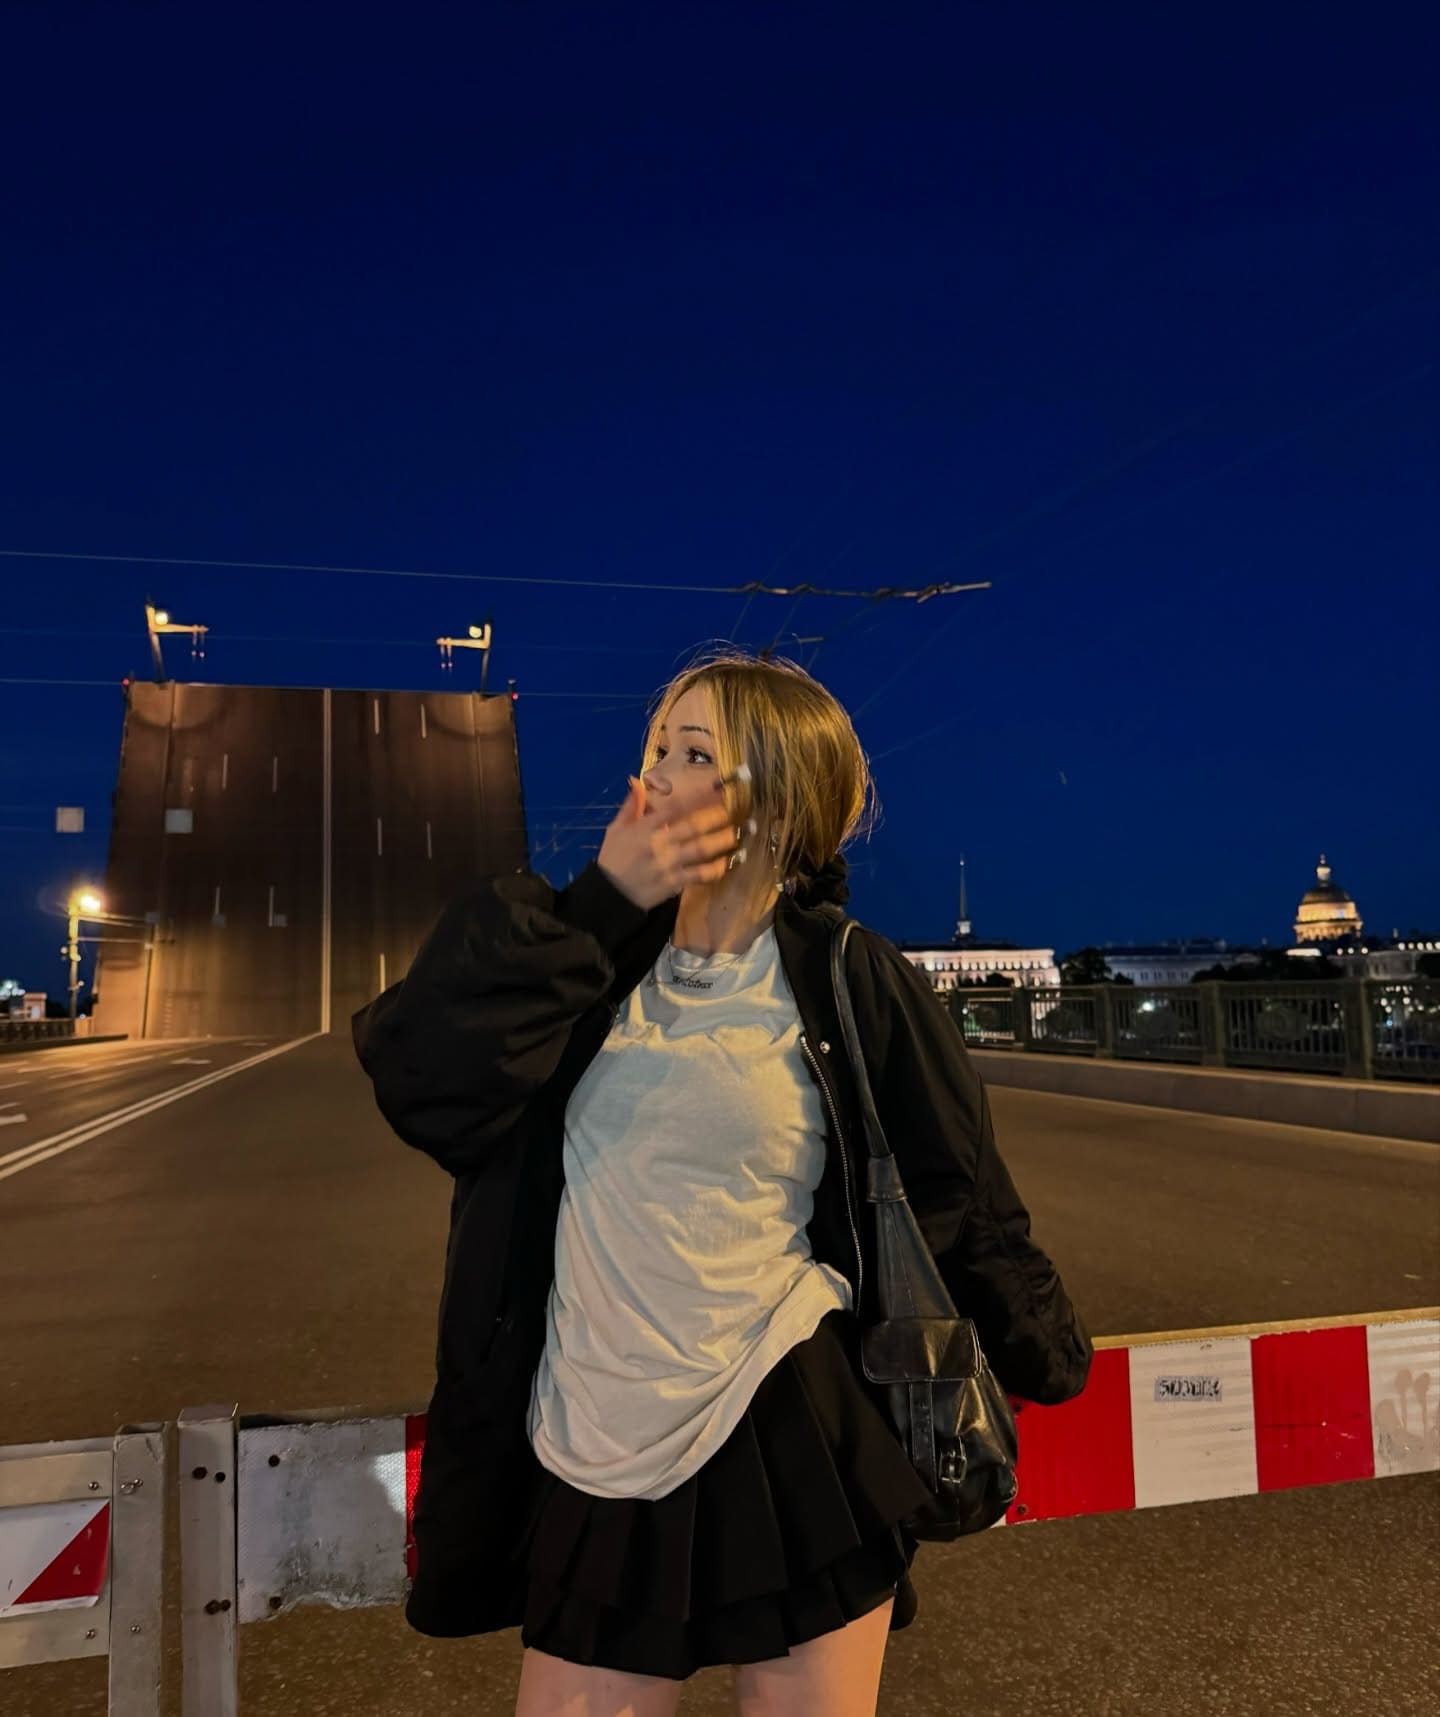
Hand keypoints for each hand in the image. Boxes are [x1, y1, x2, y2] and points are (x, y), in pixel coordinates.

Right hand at [597, 777, 739, 909]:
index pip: (675, 807)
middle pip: (693, 826)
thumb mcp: (616, 829)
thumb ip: (631, 806)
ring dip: (720, 841)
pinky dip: (714, 869)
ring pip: (700, 849)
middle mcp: (660, 843)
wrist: (609, 895)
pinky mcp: (674, 883)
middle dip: (715, 817)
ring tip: (735, 834)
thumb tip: (638, 782)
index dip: (697, 796)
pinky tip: (726, 863)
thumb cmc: (613, 858)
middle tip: (732, 811)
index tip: (715, 788)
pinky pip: (699, 875)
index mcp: (645, 827)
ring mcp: (668, 864)